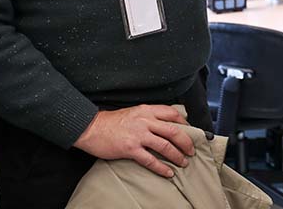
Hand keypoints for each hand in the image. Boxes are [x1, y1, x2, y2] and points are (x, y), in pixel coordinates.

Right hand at [73, 105, 194, 177]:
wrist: (91, 128)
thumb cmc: (111, 121)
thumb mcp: (134, 112)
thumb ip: (148, 116)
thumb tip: (164, 124)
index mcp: (146, 110)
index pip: (172, 113)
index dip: (184, 122)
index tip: (190, 131)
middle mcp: (145, 121)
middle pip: (173, 131)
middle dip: (186, 142)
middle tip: (191, 150)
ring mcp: (138, 135)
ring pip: (165, 146)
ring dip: (177, 156)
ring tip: (183, 162)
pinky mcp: (130, 148)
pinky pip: (150, 160)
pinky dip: (161, 167)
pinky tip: (168, 172)